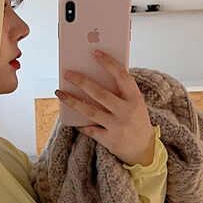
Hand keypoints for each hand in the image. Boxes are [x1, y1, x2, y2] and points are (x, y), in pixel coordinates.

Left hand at [55, 50, 155, 166]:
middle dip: (82, 81)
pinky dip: (80, 123)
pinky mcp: (109, 140)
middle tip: (68, 74)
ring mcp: (117, 126)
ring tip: (59, 92)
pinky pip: (89, 129)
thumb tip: (96, 74)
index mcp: (135, 98)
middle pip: (100, 93)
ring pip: (90, 111)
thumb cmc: (136, 120)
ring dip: (72, 101)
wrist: (143, 149)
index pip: (121, 76)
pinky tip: (69, 116)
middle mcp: (126, 111)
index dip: (108, 63)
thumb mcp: (136, 103)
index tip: (95, 52)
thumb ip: (122, 91)